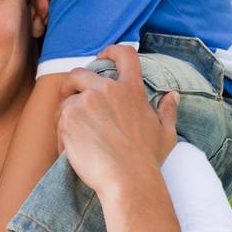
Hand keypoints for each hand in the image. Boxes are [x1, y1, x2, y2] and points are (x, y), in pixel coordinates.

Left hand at [57, 44, 177, 194]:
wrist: (127, 181)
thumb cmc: (147, 160)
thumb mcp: (166, 133)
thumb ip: (168, 110)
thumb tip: (173, 95)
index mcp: (131, 90)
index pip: (124, 55)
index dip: (111, 51)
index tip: (103, 56)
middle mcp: (106, 90)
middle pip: (80, 73)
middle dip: (73, 84)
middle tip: (73, 100)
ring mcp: (85, 103)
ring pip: (66, 100)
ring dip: (67, 114)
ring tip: (76, 136)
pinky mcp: (68, 118)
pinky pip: (58, 120)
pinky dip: (61, 134)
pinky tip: (71, 150)